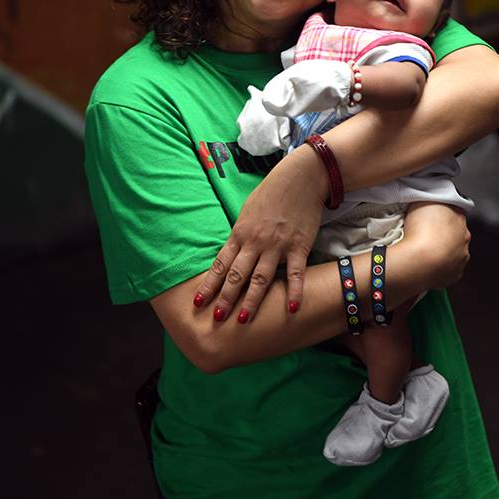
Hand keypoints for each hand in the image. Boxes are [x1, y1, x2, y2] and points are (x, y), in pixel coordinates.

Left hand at [193, 145, 328, 321]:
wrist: (300, 178)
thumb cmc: (271, 193)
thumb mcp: (248, 211)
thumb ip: (240, 234)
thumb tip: (232, 253)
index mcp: (240, 233)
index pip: (220, 264)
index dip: (209, 284)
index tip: (198, 302)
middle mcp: (255, 242)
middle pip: (237, 276)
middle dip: (225, 298)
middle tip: (216, 319)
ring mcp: (277, 246)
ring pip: (261, 279)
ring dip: (251, 301)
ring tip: (242, 320)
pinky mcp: (299, 246)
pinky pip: (295, 274)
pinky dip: (294, 292)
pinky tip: (291, 309)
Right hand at [402, 202, 470, 289]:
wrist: (419, 261)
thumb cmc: (419, 230)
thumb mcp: (421, 201)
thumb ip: (429, 198)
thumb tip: (429, 197)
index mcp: (459, 216)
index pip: (454, 211)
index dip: (440, 213)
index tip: (428, 216)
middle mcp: (464, 237)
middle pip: (455, 232)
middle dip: (442, 233)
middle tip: (423, 233)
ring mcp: (461, 257)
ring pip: (453, 251)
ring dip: (442, 250)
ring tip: (423, 250)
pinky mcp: (455, 274)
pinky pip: (447, 268)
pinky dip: (439, 266)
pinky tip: (426, 263)